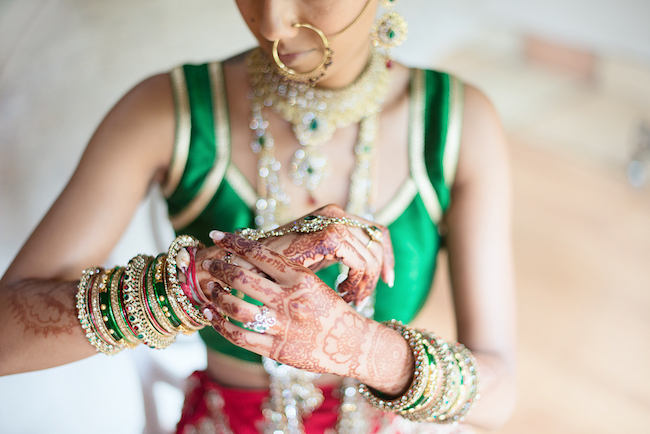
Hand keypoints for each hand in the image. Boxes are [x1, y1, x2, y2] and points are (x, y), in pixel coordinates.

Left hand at [201, 231, 412, 393]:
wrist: (354, 345)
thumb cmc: (331, 310)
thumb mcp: (315, 283)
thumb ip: (287, 272)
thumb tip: (254, 255)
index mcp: (301, 279)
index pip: (261, 254)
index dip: (235, 243)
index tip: (217, 234)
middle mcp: (290, 301)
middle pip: (243, 279)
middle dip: (220, 269)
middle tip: (210, 264)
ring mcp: (283, 326)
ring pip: (237, 308)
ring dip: (217, 297)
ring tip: (210, 290)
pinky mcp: (277, 350)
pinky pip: (240, 337)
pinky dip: (220, 325)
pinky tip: (211, 316)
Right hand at [207, 204, 394, 302]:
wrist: (244, 265)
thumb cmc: (276, 268)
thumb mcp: (314, 261)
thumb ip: (337, 259)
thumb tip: (368, 275)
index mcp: (334, 217)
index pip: (378, 231)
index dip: (387, 257)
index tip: (387, 282)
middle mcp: (335, 213)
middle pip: (379, 241)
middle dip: (378, 273)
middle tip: (362, 297)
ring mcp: (331, 222)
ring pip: (372, 254)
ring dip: (365, 282)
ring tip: (347, 297)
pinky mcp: (326, 236)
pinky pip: (360, 261)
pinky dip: (356, 281)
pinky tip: (342, 293)